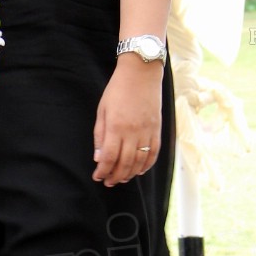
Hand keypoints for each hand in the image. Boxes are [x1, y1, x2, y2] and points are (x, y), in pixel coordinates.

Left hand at [92, 63, 162, 186]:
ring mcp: (147, 131)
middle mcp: (133, 132)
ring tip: (122, 178)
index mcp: (116, 127)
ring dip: (130, 173)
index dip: (103, 171)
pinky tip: (139, 170)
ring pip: (140, 161)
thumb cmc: (118, 90)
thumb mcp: (102, 110)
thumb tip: (99, 158)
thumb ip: (100, 135)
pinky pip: (154, 152)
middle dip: (115, 176)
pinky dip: (147, 165)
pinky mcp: (157, 129)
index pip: (109, 157)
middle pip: (125, 163)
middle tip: (109, 182)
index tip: (98, 176)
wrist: (141, 73)